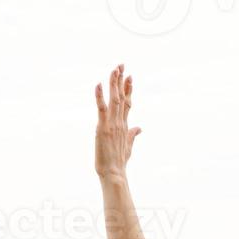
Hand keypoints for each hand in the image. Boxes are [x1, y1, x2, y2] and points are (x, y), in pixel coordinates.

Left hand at [94, 64, 141, 180]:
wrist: (114, 173)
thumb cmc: (119, 162)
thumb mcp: (128, 146)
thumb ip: (133, 135)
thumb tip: (139, 128)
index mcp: (124, 125)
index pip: (127, 103)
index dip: (128, 89)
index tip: (129, 76)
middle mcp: (120, 122)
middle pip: (122, 97)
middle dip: (121, 81)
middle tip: (121, 65)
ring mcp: (112, 124)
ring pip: (114, 99)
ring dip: (114, 84)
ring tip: (114, 69)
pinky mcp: (103, 128)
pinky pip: (101, 109)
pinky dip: (100, 96)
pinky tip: (98, 84)